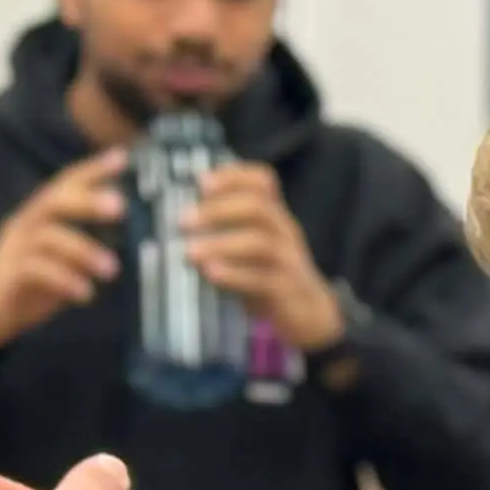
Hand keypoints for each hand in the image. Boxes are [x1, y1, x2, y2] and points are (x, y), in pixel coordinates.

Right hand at [0, 149, 127, 349]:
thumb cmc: (27, 281)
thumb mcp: (59, 260)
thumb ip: (85, 247)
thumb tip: (128, 240)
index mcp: (39, 215)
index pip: (65, 183)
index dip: (92, 169)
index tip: (122, 157)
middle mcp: (24, 224)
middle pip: (53, 200)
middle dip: (87, 200)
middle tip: (120, 206)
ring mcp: (12, 248)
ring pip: (48, 237)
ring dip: (83, 250)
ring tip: (111, 270)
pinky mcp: (6, 275)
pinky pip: (36, 271)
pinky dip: (64, 280)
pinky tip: (85, 294)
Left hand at [184, 164, 342, 352]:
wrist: (310, 313)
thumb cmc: (270, 274)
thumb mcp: (250, 247)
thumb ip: (225, 231)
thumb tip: (179, 220)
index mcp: (274, 215)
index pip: (263, 181)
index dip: (234, 176)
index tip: (201, 181)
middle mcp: (283, 231)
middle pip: (258, 206)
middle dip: (219, 209)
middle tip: (184, 221)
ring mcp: (287, 260)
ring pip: (259, 242)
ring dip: (221, 244)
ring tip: (190, 251)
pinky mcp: (285, 290)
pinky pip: (261, 279)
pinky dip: (233, 275)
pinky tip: (210, 273)